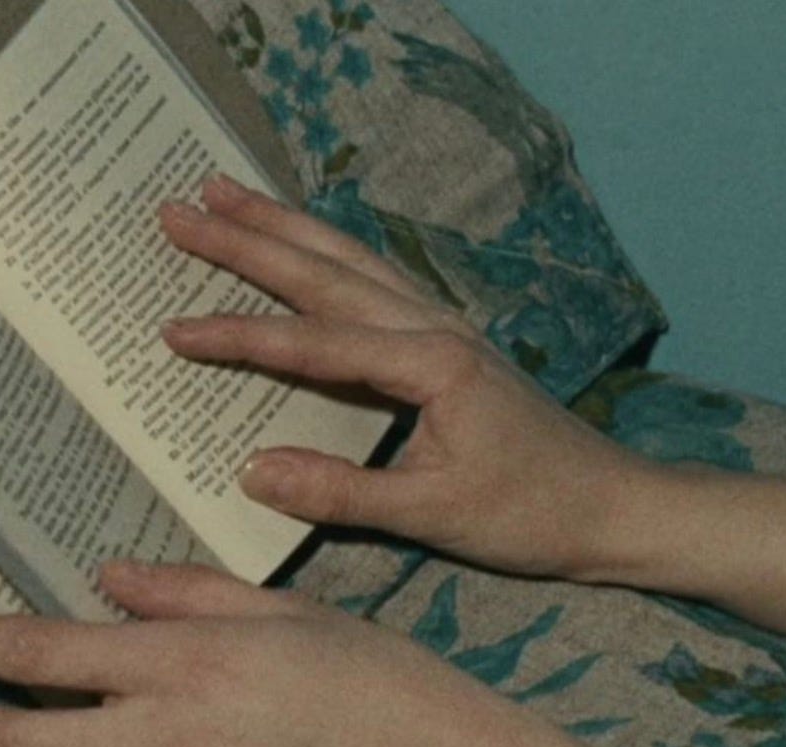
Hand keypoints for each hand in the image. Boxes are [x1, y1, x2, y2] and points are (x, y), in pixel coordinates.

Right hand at [159, 175, 652, 580]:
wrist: (611, 505)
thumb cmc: (531, 514)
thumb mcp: (433, 514)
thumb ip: (341, 493)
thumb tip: (251, 471)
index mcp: (429, 364)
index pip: (313, 344)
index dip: (240, 337)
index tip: (174, 330)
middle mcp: (433, 327)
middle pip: (325, 271)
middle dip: (247, 238)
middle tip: (177, 208)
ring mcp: (443, 325)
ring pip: (349, 259)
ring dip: (284, 226)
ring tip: (223, 192)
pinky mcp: (447, 338)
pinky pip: (374, 276)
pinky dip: (326, 249)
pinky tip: (304, 240)